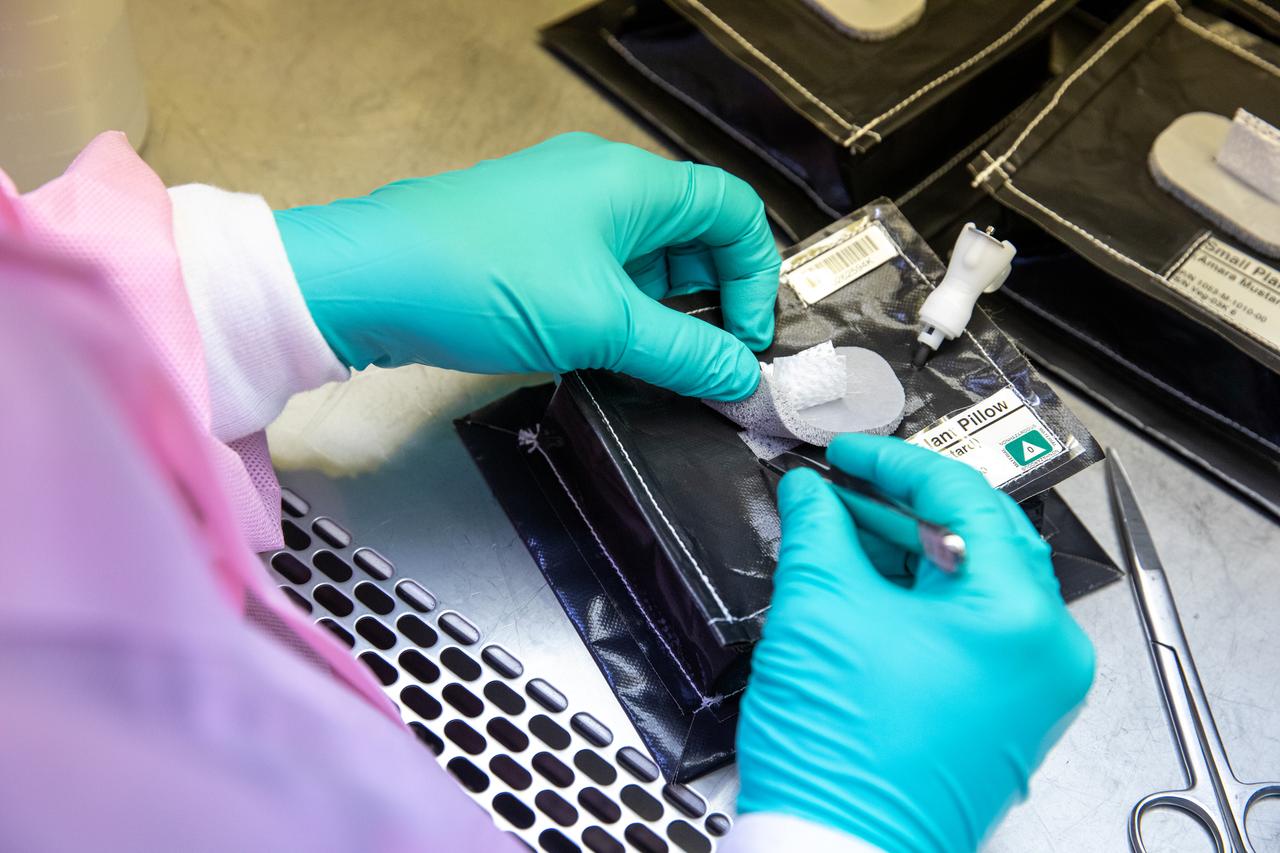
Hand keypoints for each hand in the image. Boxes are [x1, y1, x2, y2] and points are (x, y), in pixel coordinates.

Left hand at [272, 133, 779, 399]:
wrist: (367, 280)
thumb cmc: (483, 280)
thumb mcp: (601, 324)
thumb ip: (683, 353)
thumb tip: (742, 378)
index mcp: (632, 181)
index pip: (733, 211)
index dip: (754, 275)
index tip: (745, 339)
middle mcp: (601, 182)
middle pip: (691, 233)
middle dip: (709, 298)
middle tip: (705, 360)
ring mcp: (560, 208)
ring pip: (643, 257)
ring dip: (662, 310)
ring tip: (655, 363)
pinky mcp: (527, 239)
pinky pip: (598, 269)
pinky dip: (618, 308)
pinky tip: (606, 350)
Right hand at [737, 434, 1094, 851]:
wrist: (837, 852)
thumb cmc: (848, 760)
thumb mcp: (821, 611)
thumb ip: (818, 529)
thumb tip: (810, 494)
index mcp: (1021, 618)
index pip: (964, 500)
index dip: (894, 462)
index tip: (848, 451)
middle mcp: (1041, 654)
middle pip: (975, 539)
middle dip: (898, 504)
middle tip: (843, 480)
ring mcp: (1021, 689)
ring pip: (965, 586)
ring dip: (900, 549)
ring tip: (838, 523)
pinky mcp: (992, 714)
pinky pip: (960, 631)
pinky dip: (910, 598)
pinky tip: (858, 576)